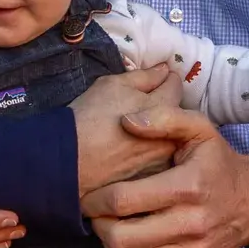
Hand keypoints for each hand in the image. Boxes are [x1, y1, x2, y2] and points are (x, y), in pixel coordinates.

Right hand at [71, 65, 181, 197]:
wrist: (72, 161)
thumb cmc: (91, 116)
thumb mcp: (114, 84)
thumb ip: (145, 76)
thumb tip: (164, 70)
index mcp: (166, 107)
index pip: (176, 85)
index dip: (164, 78)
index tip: (155, 79)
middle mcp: (172, 135)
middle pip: (176, 113)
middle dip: (164, 106)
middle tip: (142, 104)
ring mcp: (163, 159)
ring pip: (167, 137)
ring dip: (158, 130)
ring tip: (136, 128)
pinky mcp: (151, 178)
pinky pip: (156, 158)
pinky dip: (148, 150)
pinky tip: (129, 149)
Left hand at [80, 106, 248, 247]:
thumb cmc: (218, 161)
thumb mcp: (199, 128)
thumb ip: (163, 118)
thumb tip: (125, 121)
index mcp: (187, 187)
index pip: (124, 201)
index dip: (96, 199)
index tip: (90, 194)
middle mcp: (190, 224)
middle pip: (121, 238)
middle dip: (98, 225)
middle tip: (95, 213)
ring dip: (109, 247)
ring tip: (109, 228)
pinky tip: (128, 244)